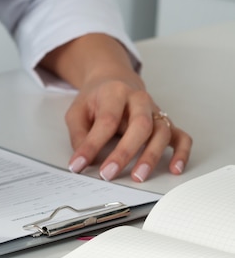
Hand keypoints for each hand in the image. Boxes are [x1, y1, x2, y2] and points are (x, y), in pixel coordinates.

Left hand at [65, 76, 191, 181]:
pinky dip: (181, 153)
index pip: (106, 120)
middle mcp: (139, 99)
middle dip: (124, 153)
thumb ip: (78, 135)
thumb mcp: (77, 111)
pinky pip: (181, 137)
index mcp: (115, 92)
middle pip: (139, 125)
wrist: (114, 80)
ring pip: (161, 132)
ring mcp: (155, 111)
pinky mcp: (166, 122)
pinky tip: (175, 169)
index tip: (78, 164)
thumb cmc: (96, 99)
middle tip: (108, 174)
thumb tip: (81, 161)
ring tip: (138, 177)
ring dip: (151, 156)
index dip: (92, 145)